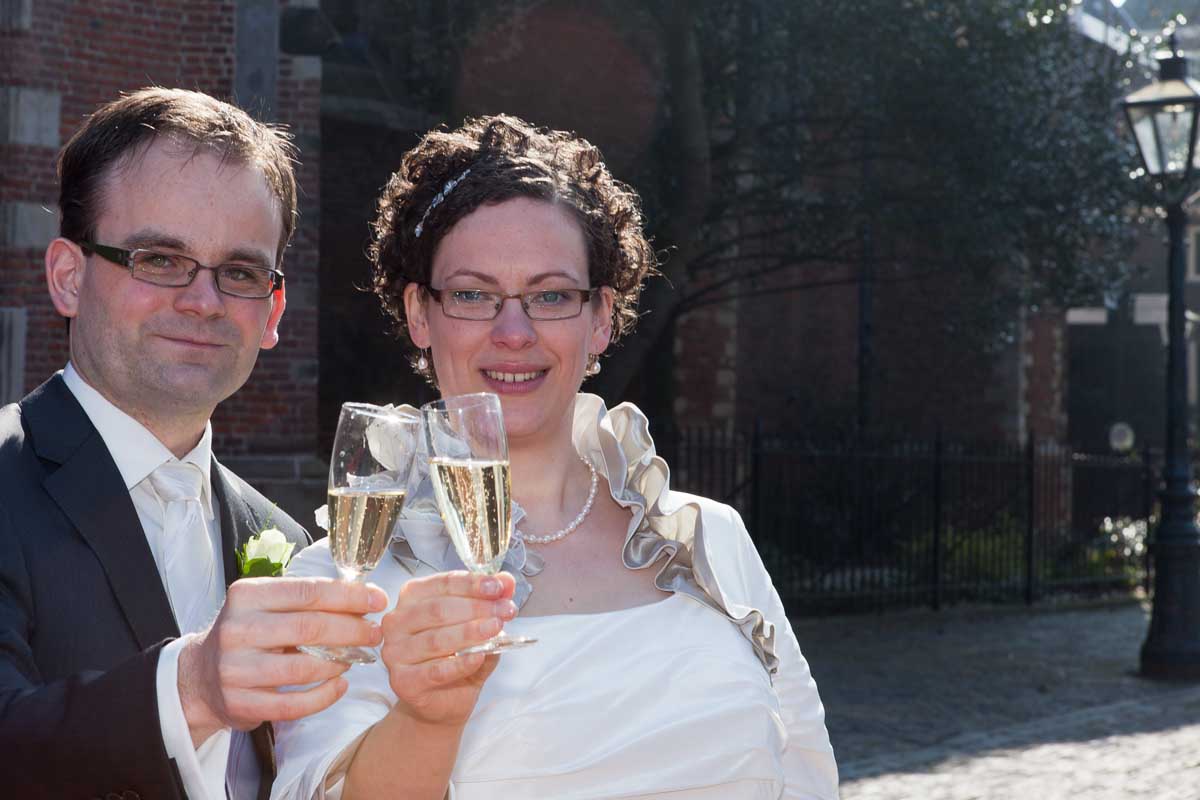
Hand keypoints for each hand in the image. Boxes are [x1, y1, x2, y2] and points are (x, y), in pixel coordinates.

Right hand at [178, 577, 388, 744]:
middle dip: (353, 630)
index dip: (349, 597)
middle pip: (310, 628)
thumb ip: (306, 599)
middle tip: (375, 633)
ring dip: (340, 663)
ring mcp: (236, 670)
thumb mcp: (266, 605)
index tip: (377, 600)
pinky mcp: (240, 704)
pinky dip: (325, 696)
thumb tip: (364, 598)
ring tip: (356, 658)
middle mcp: (237, 630)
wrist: (200, 677)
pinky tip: (339, 685)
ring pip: (304, 668)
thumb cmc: (247, 634)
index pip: (308, 592)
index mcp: (247, 595)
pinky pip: (294, 704)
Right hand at [379, 571, 516, 726]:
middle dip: (477, 607)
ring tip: (496, 628)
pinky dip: (461, 663)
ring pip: (436, 639)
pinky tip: (479, 657)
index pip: (442, 584)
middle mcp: (396, 622)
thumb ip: (490, 601)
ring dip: (471, 632)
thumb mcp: (478, 624)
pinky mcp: (402, 682)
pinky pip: (436, 670)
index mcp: (412, 598)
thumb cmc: (456, 656)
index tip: (499, 587)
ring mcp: (395, 653)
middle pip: (438, 609)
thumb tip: (507, 581)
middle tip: (505, 610)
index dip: (472, 583)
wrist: (443, 700)